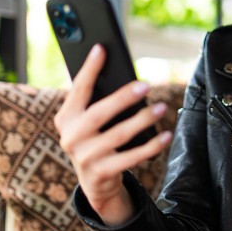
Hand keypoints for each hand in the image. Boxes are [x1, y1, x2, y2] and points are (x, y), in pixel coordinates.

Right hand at [53, 44, 172, 225]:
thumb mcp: (88, 122)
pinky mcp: (101, 173)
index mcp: (66, 118)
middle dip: (123, 98)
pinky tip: (165, 135)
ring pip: (118, 135)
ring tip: (161, 108)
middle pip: (99, 113)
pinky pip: (130, 158)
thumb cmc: (95, 140)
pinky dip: (151, 146)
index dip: (89, 69)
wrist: (94, 181)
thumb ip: (96, 102)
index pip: (78, 90)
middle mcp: (71, 137)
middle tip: (146, 85)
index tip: (101, 49)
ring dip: (143, 120)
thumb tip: (124, 77)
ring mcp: (85, 157)